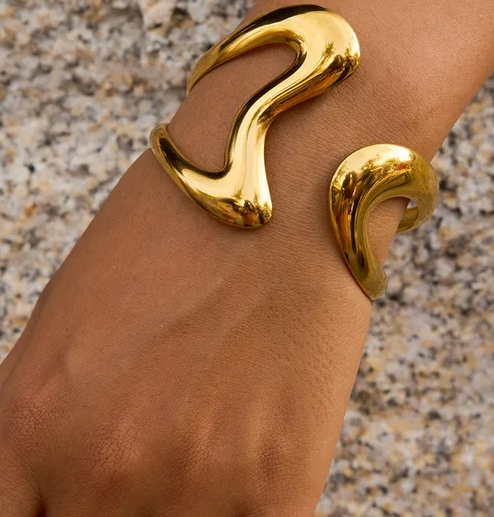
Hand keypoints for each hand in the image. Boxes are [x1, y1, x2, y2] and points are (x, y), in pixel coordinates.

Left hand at [0, 151, 370, 515]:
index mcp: (29, 419)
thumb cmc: (180, 229)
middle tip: (155, 458)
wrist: (286, 187)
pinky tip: (252, 458)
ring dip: (184, 506)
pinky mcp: (282, 484)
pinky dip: (244, 510)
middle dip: (115, 507)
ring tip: (210, 437)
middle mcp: (101, 468)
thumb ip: (52, 423)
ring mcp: (196, 484)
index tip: (69, 503)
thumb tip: (61, 484)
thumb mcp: (73, 317)